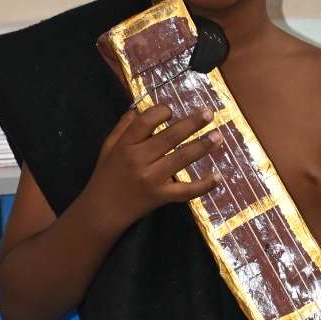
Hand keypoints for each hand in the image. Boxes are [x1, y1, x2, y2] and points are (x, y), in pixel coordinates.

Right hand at [85, 102, 223, 231]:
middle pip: (170, 137)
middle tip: (210, 113)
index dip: (161, 111)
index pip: (146, 121)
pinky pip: (186, 191)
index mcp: (126, 144)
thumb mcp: (108, 147)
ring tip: (218, 137)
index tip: (171, 110)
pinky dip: (203, 185)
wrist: (103, 211)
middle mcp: (140, 159)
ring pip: (181, 158)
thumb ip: (122, 127)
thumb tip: (139, 108)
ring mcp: (152, 179)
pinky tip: (218, 177)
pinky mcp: (162, 196)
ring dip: (202, 146)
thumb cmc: (105, 176)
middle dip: (192, 123)